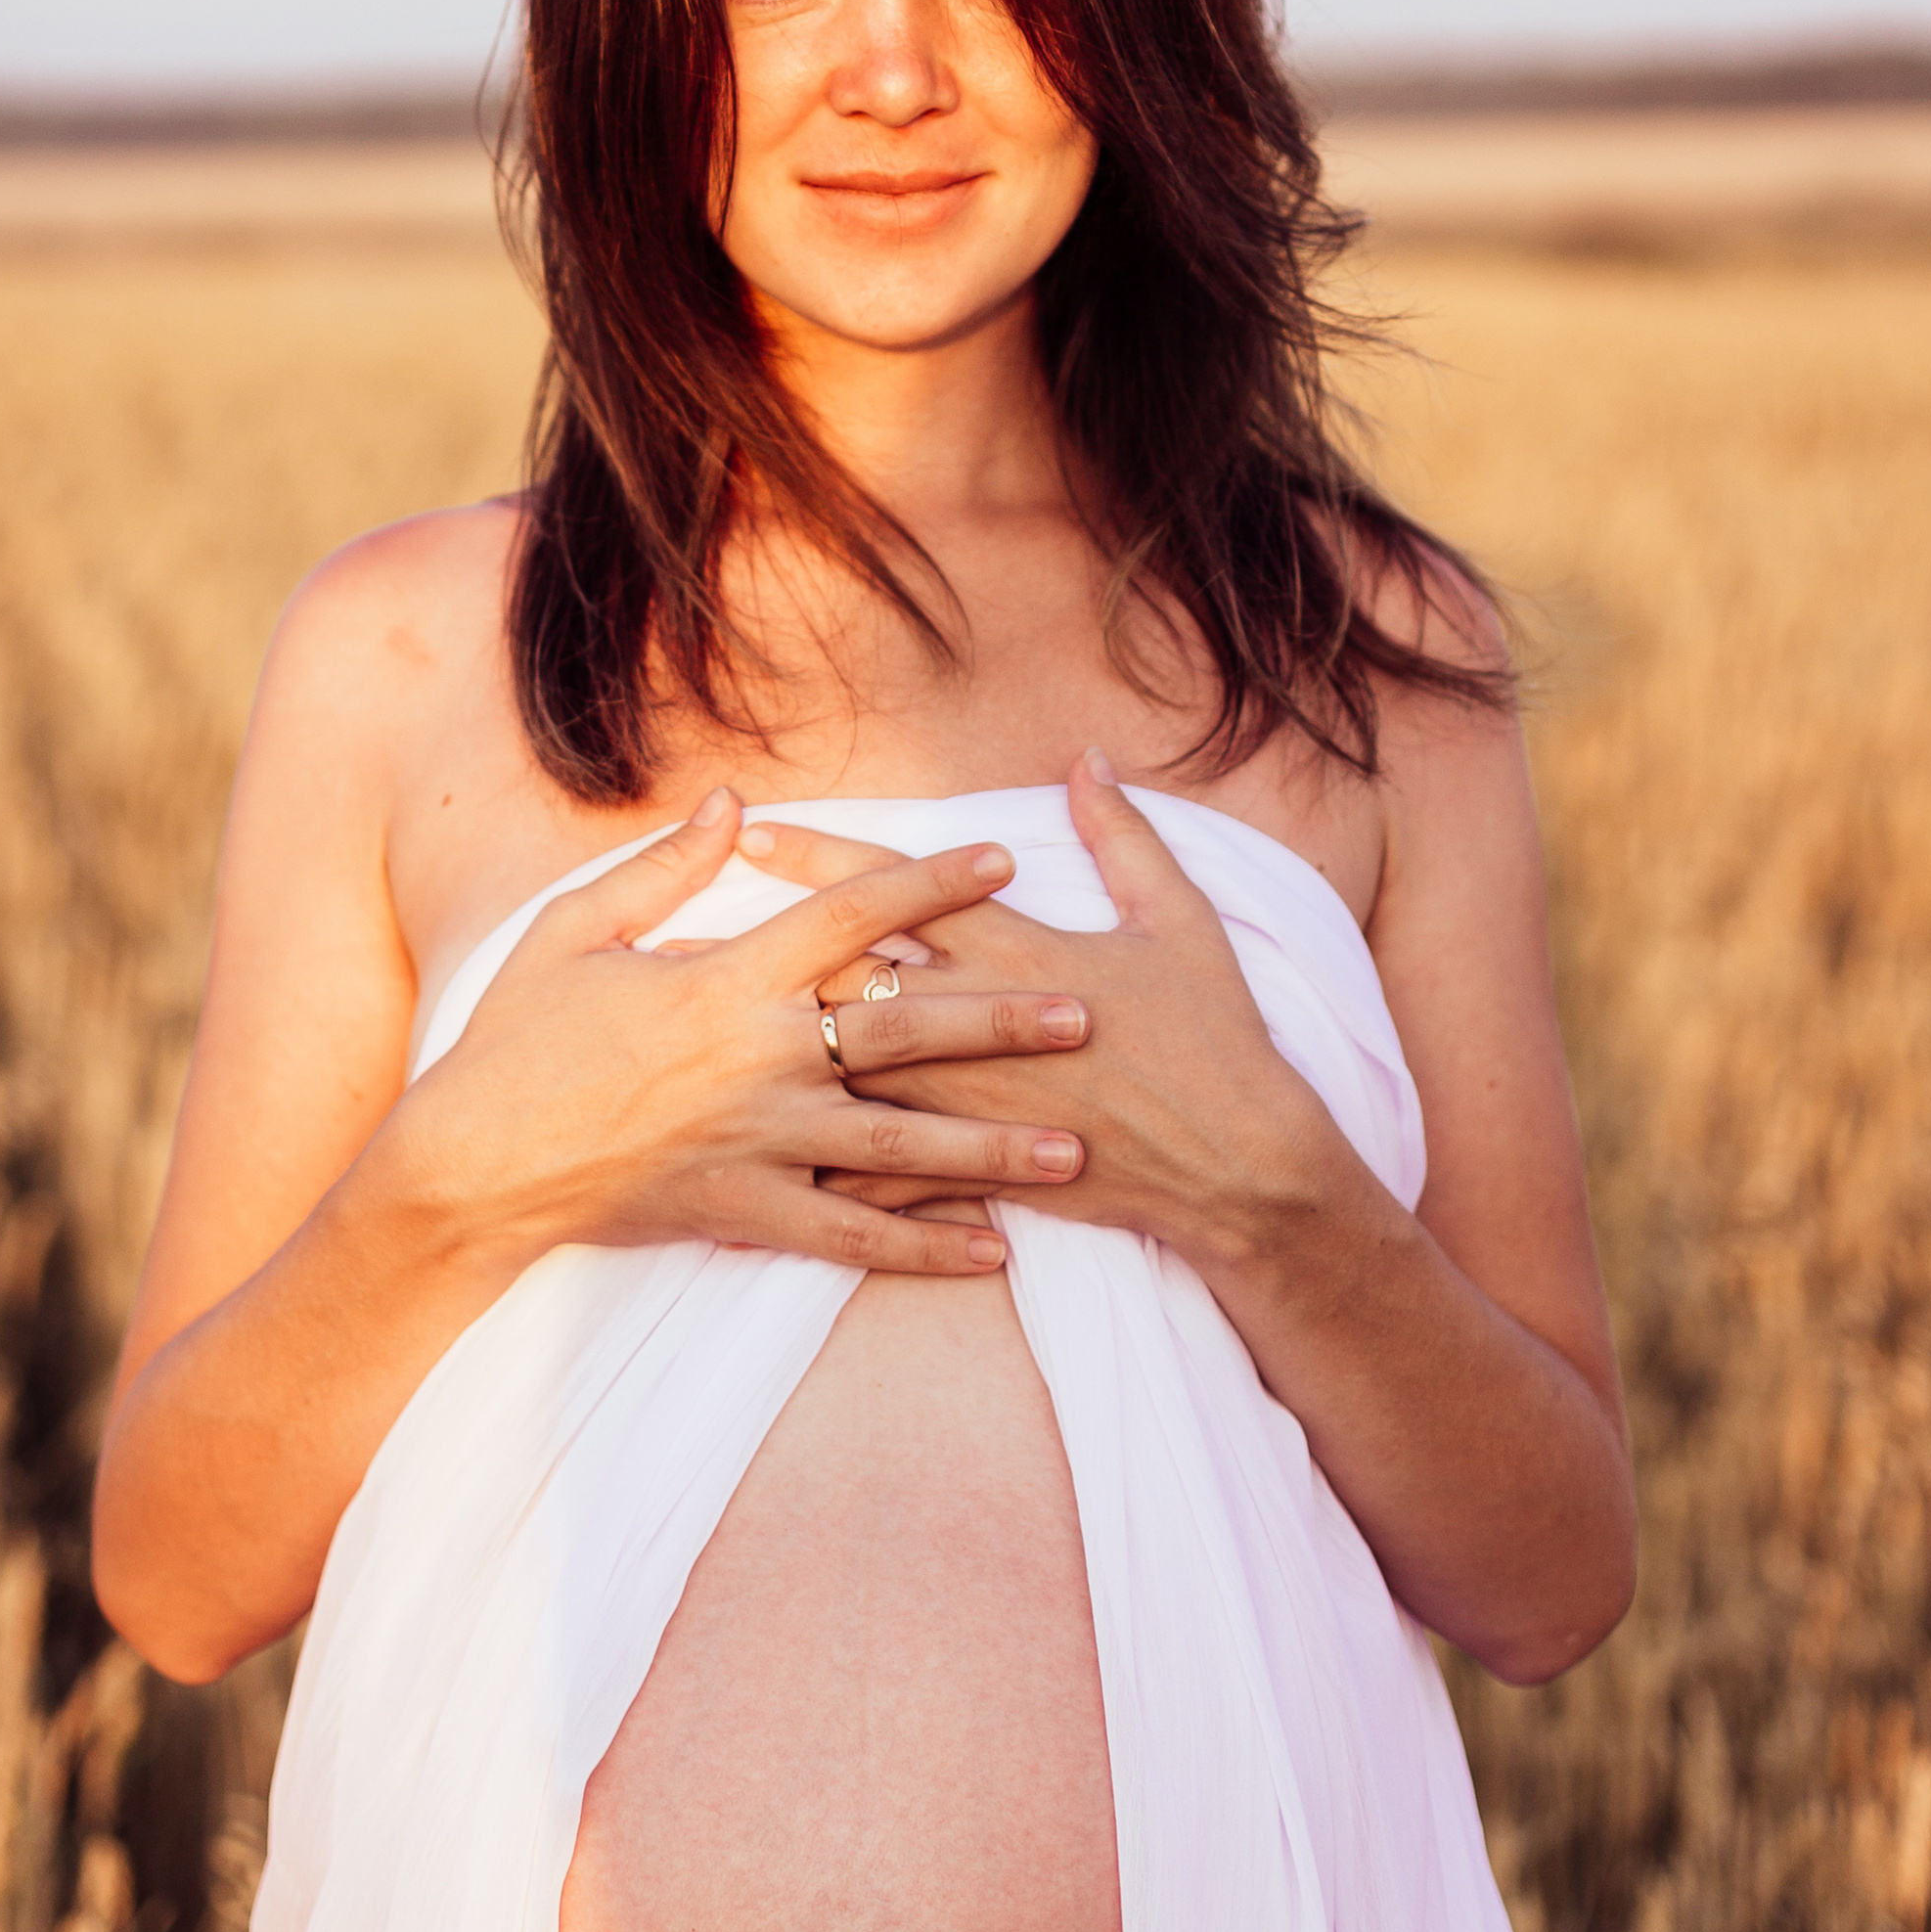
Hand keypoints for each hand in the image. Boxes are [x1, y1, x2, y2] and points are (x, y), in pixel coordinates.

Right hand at [386, 792, 1092, 1278]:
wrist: (469, 1165)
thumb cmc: (515, 1040)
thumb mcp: (574, 931)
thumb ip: (664, 870)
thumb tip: (732, 805)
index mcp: (725, 977)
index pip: (850, 916)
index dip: (931, 884)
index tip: (1002, 862)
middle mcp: (758, 1058)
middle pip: (903, 1030)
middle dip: (999, 1019)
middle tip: (1086, 1014)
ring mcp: (757, 1143)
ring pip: (898, 1142)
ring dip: (991, 1148)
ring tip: (1073, 1153)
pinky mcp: (742, 1212)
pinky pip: (849, 1236)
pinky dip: (921, 1248)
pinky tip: (987, 1255)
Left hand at [746, 755, 1354, 1273]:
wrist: (1242, 1169)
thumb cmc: (1218, 1040)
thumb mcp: (1182, 922)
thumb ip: (1124, 836)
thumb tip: (1087, 758)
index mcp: (1021, 955)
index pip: (899, 892)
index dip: (823, 857)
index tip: (757, 831)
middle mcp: (976, 1029)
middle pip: (846, 979)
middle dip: (766, 950)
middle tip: (687, 927)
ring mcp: (968, 1109)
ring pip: (842, 1073)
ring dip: (773, 1053)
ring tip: (699, 1037)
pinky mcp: (976, 1173)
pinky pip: (877, 1172)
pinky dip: (818, 1160)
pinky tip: (756, 1151)